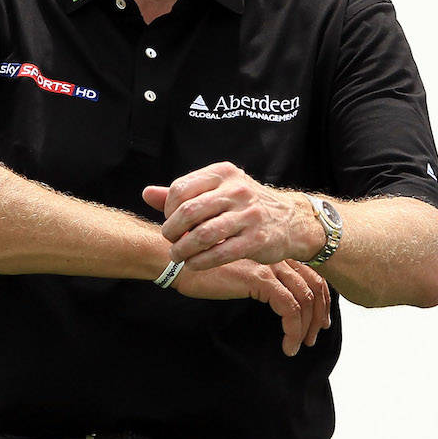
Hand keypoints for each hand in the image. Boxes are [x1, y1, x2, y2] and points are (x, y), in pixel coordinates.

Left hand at [144, 162, 314, 270]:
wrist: (291, 221)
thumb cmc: (246, 206)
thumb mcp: (219, 191)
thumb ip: (183, 193)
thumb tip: (146, 193)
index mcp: (224, 173)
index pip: (181, 189)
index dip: (168, 209)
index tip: (170, 222)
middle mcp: (236, 190)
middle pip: (188, 212)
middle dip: (172, 231)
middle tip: (170, 241)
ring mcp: (248, 215)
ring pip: (202, 235)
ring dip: (183, 250)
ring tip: (177, 256)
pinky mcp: (257, 239)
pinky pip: (220, 253)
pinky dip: (200, 262)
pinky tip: (194, 265)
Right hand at [173, 257, 328, 356]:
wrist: (181, 262)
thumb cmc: (203, 270)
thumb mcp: (239, 274)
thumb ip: (258, 281)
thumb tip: (275, 301)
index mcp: (274, 254)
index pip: (310, 274)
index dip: (320, 299)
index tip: (317, 320)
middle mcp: (276, 257)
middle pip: (314, 284)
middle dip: (319, 313)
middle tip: (313, 336)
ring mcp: (270, 267)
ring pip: (305, 299)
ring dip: (306, 327)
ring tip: (299, 345)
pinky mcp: (260, 280)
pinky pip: (289, 308)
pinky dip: (292, 330)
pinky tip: (287, 345)